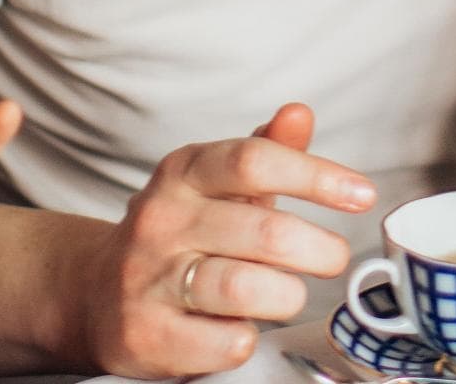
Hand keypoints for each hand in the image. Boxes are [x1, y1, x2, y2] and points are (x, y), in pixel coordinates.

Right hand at [80, 102, 376, 377]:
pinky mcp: (145, 334)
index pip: (255, 161)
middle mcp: (162, 219)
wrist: (93, 294)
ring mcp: (148, 278)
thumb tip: (299, 113)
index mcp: (184, 172)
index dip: (317, 176)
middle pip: (265, 231)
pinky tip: (242, 327)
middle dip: (320, 250)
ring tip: (288, 294)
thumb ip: (265, 151)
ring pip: (246, 287)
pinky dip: (248, 337)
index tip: (362, 194)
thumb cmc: (180, 235)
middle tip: (333, 258)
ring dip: (287, 295)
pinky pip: (225, 341)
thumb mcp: (217, 185)